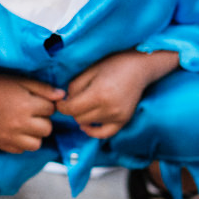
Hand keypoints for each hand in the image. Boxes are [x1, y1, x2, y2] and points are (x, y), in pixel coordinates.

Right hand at [0, 75, 64, 153]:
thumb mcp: (22, 81)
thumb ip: (43, 89)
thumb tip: (63, 96)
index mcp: (26, 105)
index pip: (50, 110)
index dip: (46, 104)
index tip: (36, 101)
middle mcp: (19, 123)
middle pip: (47, 129)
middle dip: (42, 120)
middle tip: (31, 113)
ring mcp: (9, 136)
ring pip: (36, 144)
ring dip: (34, 135)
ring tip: (25, 124)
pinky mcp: (1, 144)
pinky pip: (21, 150)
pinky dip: (21, 142)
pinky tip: (15, 131)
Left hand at [56, 50, 178, 138]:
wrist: (139, 67)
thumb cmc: (114, 64)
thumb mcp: (90, 70)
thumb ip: (74, 87)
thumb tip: (66, 101)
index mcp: (99, 94)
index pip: (72, 109)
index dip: (62, 106)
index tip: (60, 102)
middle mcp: (109, 108)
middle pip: (79, 118)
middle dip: (72, 110)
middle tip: (74, 100)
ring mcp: (118, 116)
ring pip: (89, 124)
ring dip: (83, 116)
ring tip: (85, 104)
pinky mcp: (124, 120)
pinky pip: (104, 134)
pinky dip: (93, 131)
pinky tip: (87, 126)